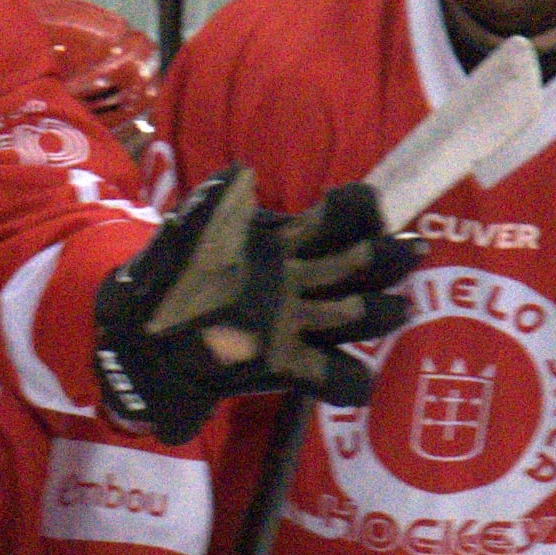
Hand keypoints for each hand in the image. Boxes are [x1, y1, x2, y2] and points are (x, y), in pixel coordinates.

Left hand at [89, 170, 421, 442]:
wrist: (141, 331)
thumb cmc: (170, 273)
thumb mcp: (192, 228)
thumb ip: (218, 202)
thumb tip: (244, 174)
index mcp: (282, 244)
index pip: (334, 220)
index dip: (357, 211)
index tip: (371, 209)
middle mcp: (298, 281)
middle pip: (356, 266)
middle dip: (388, 257)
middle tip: (414, 249)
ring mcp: (295, 324)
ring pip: (351, 316)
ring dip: (376, 313)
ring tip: (396, 309)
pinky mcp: (284, 364)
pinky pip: (329, 376)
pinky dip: (347, 380)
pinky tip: (356, 379)